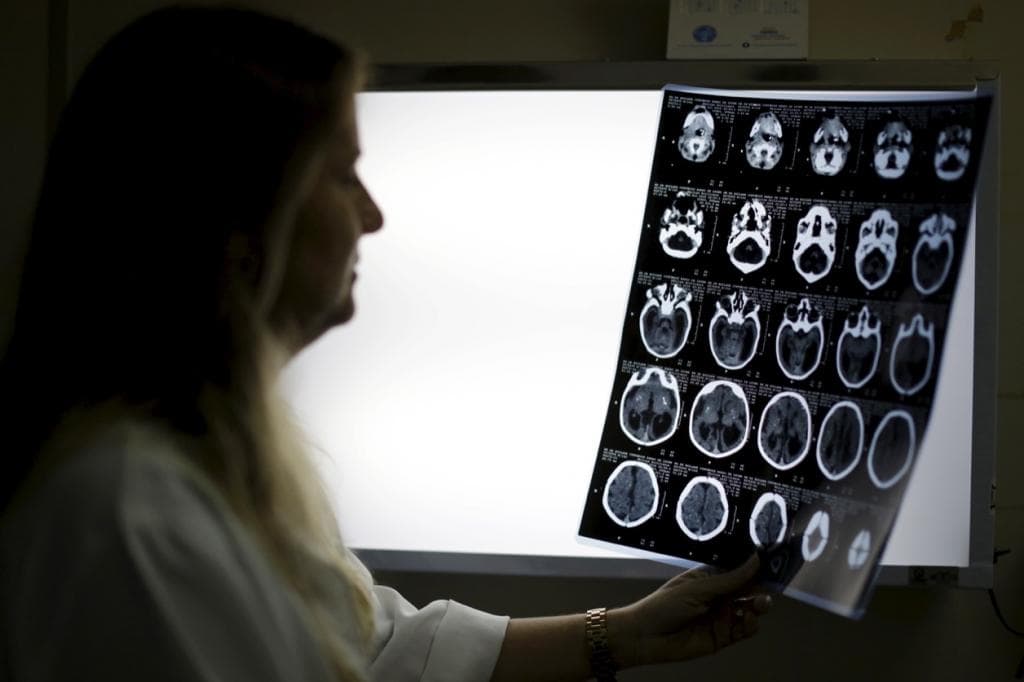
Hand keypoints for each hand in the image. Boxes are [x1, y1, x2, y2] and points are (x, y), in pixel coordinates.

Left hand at [607, 555, 770, 667]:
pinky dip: (750, 625)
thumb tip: (754, 560)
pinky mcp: (722, 637)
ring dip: (758, 607)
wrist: (645, 637)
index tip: (771, 563)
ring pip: (749, 611)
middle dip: (761, 588)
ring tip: (760, 604)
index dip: (753, 568)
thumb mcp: (698, 589)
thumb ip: (729, 579)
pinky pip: (743, 630)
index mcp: (709, 579)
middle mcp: (717, 597)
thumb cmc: (663, 606)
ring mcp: (720, 617)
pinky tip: (748, 619)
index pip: (737, 570)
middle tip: (770, 587)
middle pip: (747, 591)